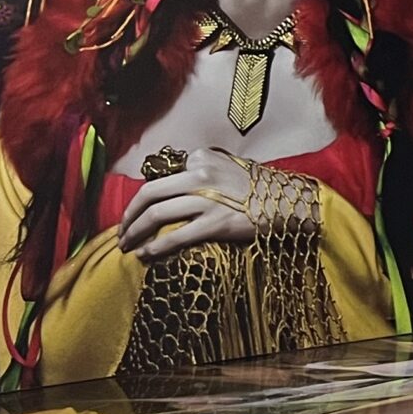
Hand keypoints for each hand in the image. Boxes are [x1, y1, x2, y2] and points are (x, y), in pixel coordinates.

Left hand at [119, 148, 258, 260]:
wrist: (291, 203)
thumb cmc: (261, 188)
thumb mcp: (229, 167)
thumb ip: (202, 171)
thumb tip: (176, 184)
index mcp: (202, 158)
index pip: (162, 177)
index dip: (144, 198)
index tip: (136, 212)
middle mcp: (201, 175)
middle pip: (150, 194)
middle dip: (128, 216)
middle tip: (121, 231)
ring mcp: (208, 199)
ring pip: (157, 215)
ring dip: (135, 232)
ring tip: (127, 245)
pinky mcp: (217, 223)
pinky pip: (176, 236)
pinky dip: (155, 247)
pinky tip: (145, 254)